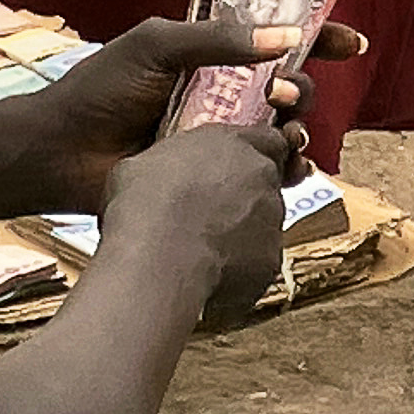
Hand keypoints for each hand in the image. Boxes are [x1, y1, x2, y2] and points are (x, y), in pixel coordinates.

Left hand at [27, 12, 367, 214]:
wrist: (63, 152)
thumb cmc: (101, 89)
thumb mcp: (157, 45)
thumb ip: (218, 39)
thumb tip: (286, 38)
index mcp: (212, 54)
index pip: (276, 39)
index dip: (318, 38)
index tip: (351, 43)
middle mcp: (225, 93)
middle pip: (291, 86)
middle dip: (302, 87)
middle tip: (279, 94)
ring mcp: (222, 135)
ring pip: (286, 129)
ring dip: (298, 128)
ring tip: (281, 134)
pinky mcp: (216, 176)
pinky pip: (268, 172)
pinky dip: (287, 169)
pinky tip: (286, 168)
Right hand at [102, 123, 297, 329]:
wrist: (159, 258)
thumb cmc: (144, 206)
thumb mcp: (142, 165)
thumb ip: (169, 164)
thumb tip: (155, 177)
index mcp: (234, 143)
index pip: (268, 140)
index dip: (255, 155)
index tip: (237, 169)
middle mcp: (262, 177)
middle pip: (265, 184)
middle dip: (244, 198)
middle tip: (208, 214)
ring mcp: (271, 219)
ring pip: (263, 226)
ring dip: (242, 234)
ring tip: (200, 250)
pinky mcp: (269, 261)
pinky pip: (258, 264)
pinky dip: (239, 270)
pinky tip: (207, 274)